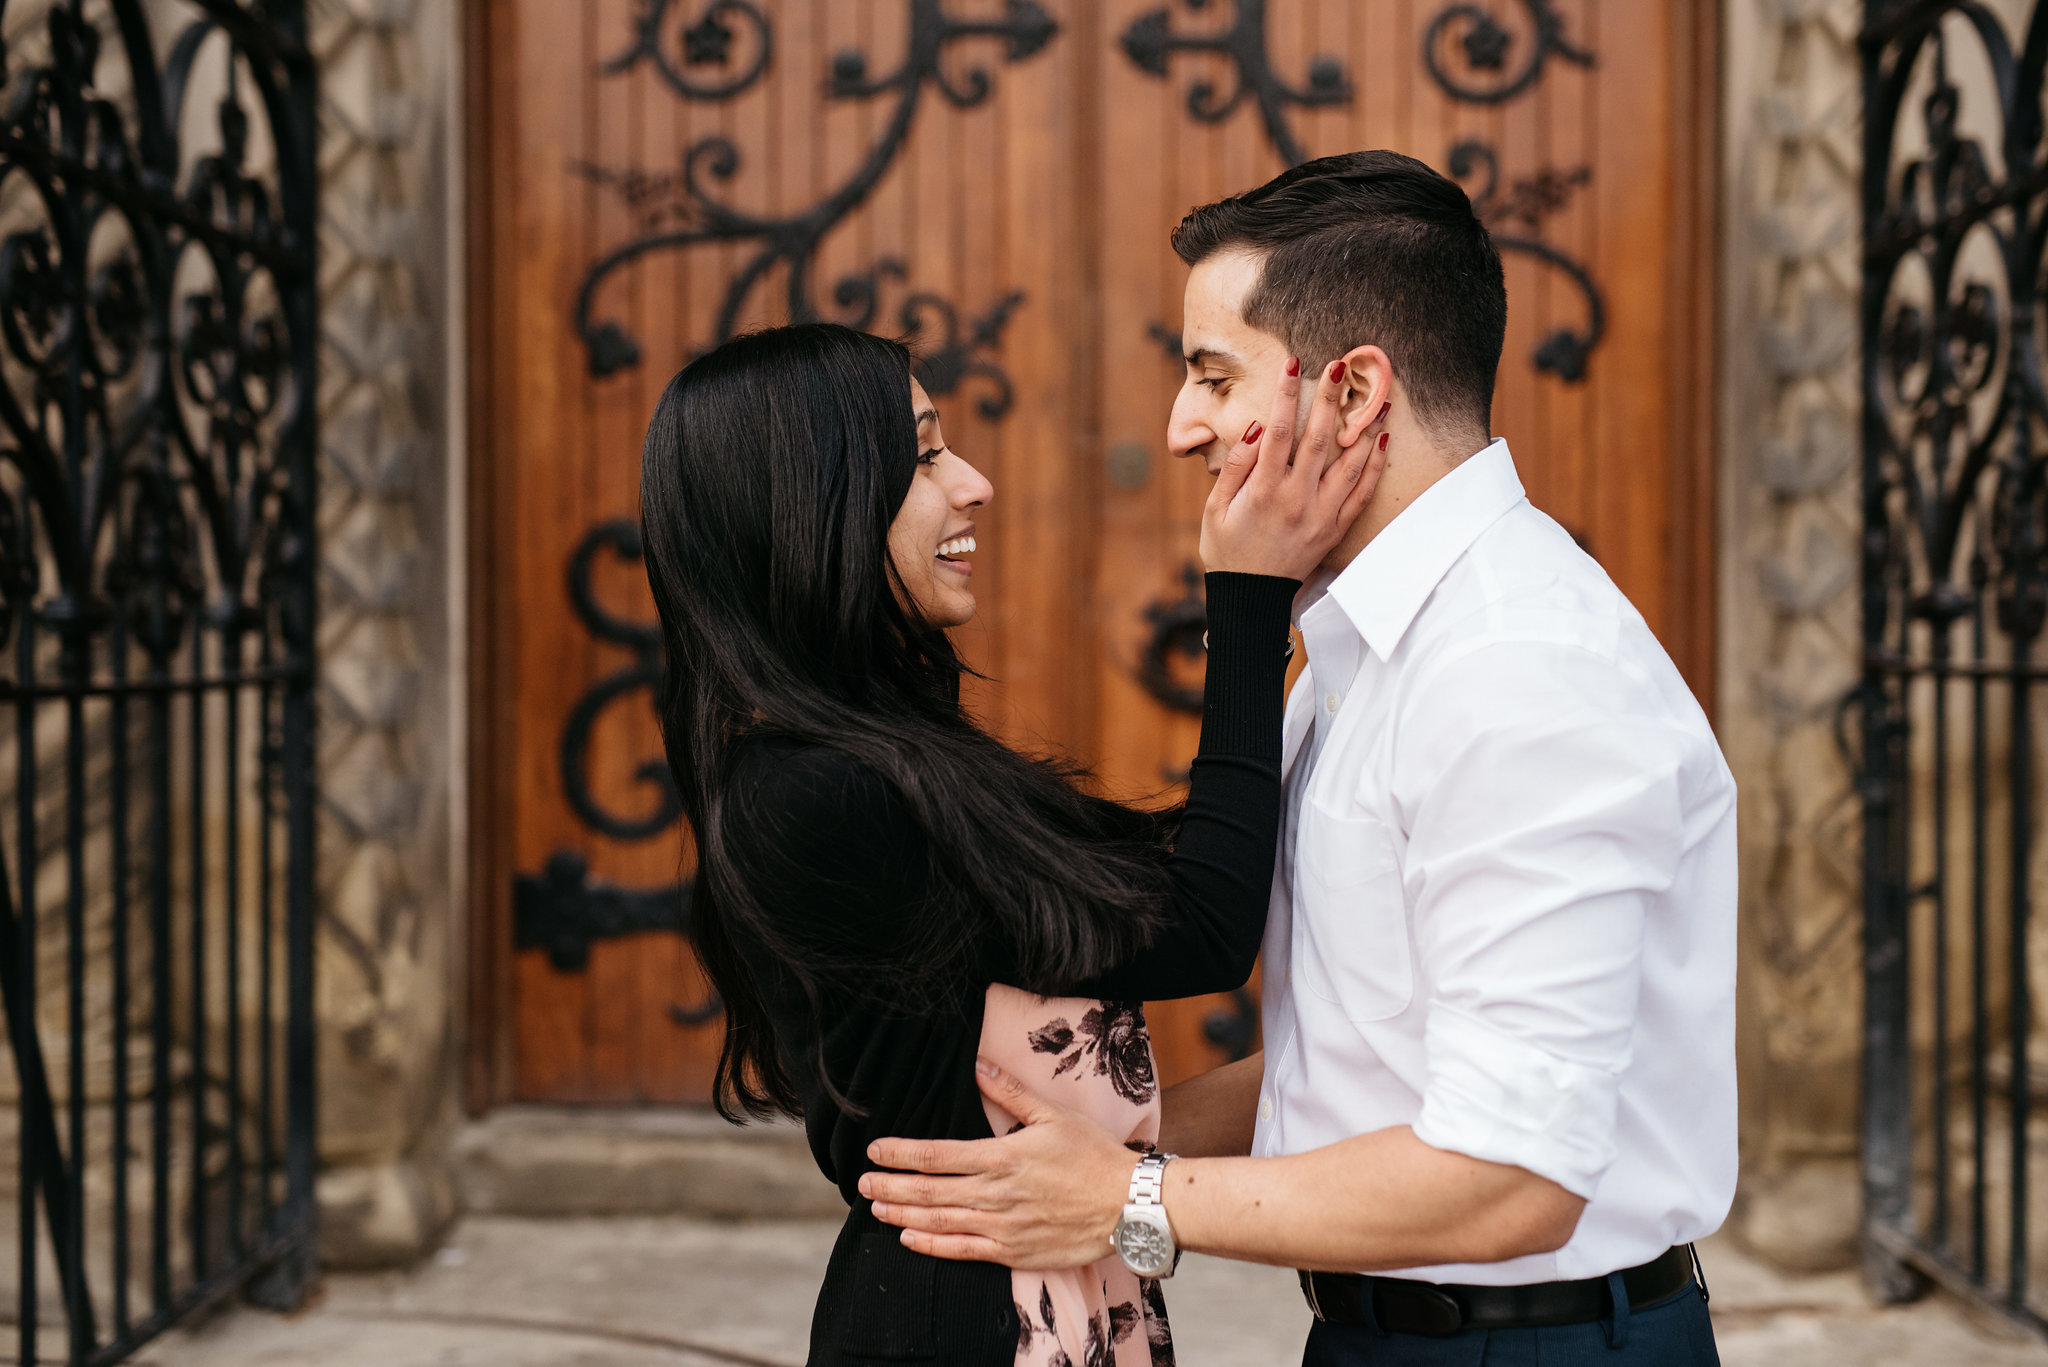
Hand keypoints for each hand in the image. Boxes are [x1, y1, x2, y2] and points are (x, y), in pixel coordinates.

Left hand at [861, 1057, 1137, 1268]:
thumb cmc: (1093, 1156)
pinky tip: (909, 1239)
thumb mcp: (1053, 1115)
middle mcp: (995, 1194)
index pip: (938, 1155)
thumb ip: (1011, 1094)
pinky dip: (932, 1245)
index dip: (902, 1154)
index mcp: (1002, 1157)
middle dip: (892, 1186)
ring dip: (903, 1214)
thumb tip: (979, 1067)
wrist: (1127, 1205)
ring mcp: (1002, 1226)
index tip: (876, 1151)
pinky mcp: (1013, 1252)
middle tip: (862, 1183)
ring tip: (876, 1209)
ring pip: (940, 1221)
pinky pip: (963, 1250)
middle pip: (930, 1191)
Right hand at [1199, 358, 1386, 579]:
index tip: (1294, 362)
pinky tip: (1381, 440)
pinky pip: (1361, 494)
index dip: (1286, 393)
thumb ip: (1236, 466)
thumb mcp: (1215, 509)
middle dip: (1329, 398)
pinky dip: (1375, 466)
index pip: (1279, 430)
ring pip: (1349, 463)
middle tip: (1340, 365)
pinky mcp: (1335, 529)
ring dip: (1364, 426)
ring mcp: (1321, 514)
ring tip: (1377, 396)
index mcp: (1264, 490)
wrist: (1250, 599)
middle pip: (1318, 438)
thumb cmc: (1227, 551)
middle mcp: (1297, 498)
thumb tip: (1256, 426)